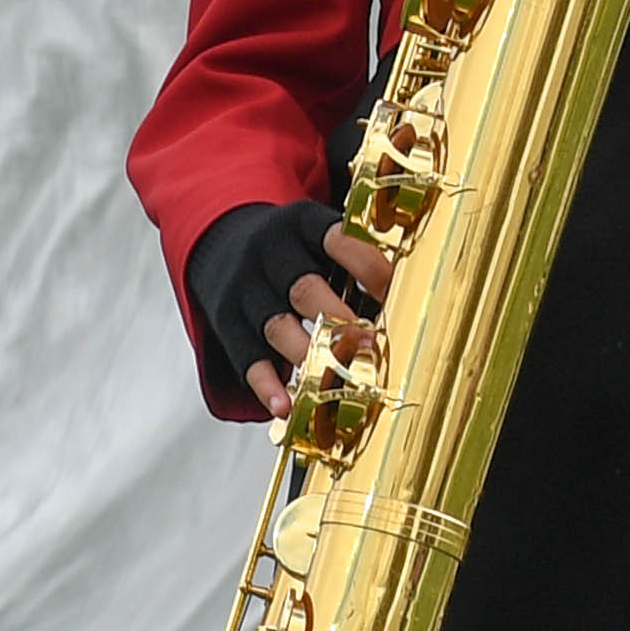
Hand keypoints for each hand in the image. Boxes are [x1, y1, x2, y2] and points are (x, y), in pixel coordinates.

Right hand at [187, 197, 393, 420]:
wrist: (221, 242)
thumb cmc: (293, 247)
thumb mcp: (317, 234)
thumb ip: (354, 258)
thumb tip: (408, 296)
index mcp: (301, 224)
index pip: (336, 239)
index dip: (368, 266)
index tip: (396, 291)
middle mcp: (268, 253)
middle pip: (304, 287)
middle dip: (340, 317)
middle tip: (371, 342)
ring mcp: (244, 289)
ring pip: (276, 326)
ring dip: (310, 354)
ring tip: (340, 377)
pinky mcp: (227, 324)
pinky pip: (246, 357)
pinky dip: (267, 385)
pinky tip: (287, 406)